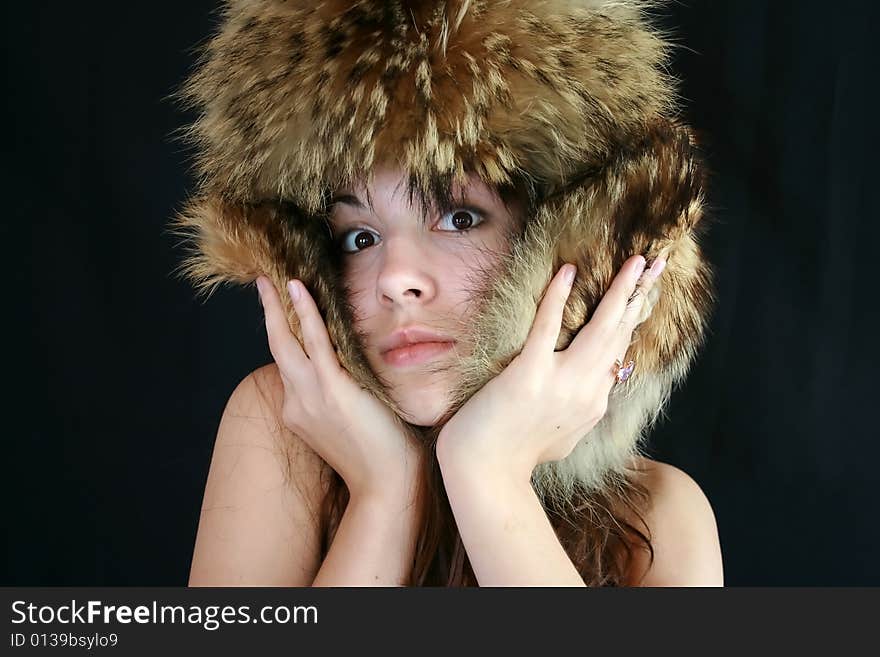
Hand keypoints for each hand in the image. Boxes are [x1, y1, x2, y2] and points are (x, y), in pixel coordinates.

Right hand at [256, 276, 420, 500]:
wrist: (388, 485)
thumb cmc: (380, 456)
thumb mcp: (349, 424)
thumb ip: (341, 396)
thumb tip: (353, 369)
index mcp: (300, 412)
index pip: (288, 364)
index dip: (285, 334)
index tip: (283, 313)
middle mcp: (297, 402)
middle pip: (277, 348)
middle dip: (269, 314)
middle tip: (264, 284)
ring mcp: (310, 396)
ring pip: (286, 341)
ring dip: (278, 306)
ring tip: (274, 280)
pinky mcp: (332, 389)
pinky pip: (314, 342)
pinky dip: (304, 313)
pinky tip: (298, 289)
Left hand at [435, 254, 666, 480]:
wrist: (484, 475)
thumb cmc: (513, 457)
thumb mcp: (563, 439)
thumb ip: (579, 414)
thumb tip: (590, 395)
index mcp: (594, 404)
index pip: (619, 352)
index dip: (633, 319)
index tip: (645, 293)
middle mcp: (587, 393)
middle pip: (620, 335)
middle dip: (640, 295)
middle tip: (656, 262)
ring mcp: (561, 383)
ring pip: (600, 329)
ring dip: (620, 291)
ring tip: (635, 261)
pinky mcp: (529, 374)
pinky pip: (548, 328)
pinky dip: (558, 298)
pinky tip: (568, 273)